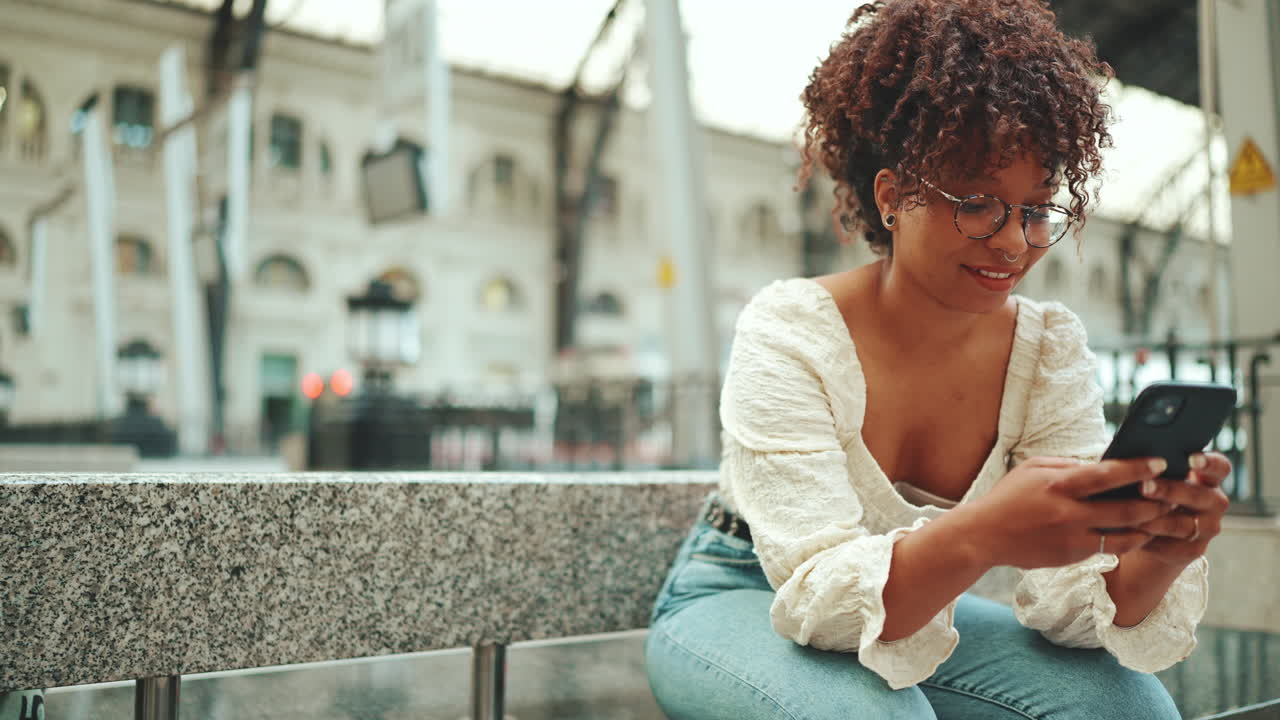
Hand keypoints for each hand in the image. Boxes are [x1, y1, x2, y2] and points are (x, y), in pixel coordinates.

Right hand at [968, 456, 1171, 569]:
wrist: (984, 535)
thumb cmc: (1010, 497)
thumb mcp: (1034, 469)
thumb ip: (1068, 465)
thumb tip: (1102, 464)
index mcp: (1059, 484)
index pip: (1107, 474)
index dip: (1138, 468)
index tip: (1161, 462)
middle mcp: (1068, 512)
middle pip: (1126, 509)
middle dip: (1155, 502)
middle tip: (1174, 494)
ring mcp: (1072, 537)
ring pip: (1125, 534)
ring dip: (1149, 524)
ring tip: (1164, 515)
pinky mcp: (1072, 555)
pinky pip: (1111, 548)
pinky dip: (1130, 539)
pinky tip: (1141, 532)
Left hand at [1131, 451, 1230, 567]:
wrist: (1153, 534)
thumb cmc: (1152, 495)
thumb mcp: (1157, 479)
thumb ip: (1154, 469)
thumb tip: (1131, 460)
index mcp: (1208, 478)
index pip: (1220, 467)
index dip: (1209, 463)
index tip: (1192, 458)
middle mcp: (1214, 502)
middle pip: (1198, 496)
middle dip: (1169, 491)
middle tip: (1144, 487)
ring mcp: (1207, 528)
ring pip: (1183, 524)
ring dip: (1156, 521)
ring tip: (1133, 517)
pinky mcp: (1194, 550)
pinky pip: (1172, 546)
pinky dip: (1150, 540)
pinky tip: (1132, 535)